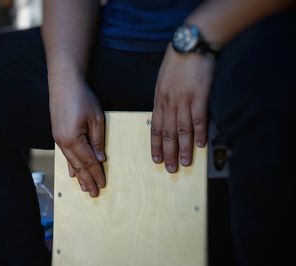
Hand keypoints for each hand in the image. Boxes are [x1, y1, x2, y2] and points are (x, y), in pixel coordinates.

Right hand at [50, 76, 105, 196]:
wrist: (64, 84)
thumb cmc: (81, 98)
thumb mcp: (96, 119)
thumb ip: (98, 141)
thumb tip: (100, 159)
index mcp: (73, 140)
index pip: (88, 162)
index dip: (96, 174)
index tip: (103, 185)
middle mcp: (63, 142)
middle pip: (78, 166)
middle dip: (87, 180)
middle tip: (94, 193)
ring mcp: (59, 139)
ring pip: (71, 162)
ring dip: (78, 176)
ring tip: (84, 188)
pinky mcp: (58, 134)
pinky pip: (65, 155)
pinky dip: (70, 165)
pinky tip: (72, 173)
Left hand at [151, 44, 214, 172]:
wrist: (189, 45)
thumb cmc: (175, 63)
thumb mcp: (162, 82)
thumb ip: (163, 100)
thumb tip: (164, 116)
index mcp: (159, 100)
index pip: (155, 128)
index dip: (156, 145)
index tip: (155, 159)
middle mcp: (169, 103)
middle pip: (168, 133)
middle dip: (168, 153)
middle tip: (170, 168)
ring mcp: (184, 100)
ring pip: (182, 129)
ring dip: (183, 148)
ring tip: (184, 163)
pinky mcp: (200, 95)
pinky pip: (199, 118)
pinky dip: (200, 133)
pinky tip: (201, 145)